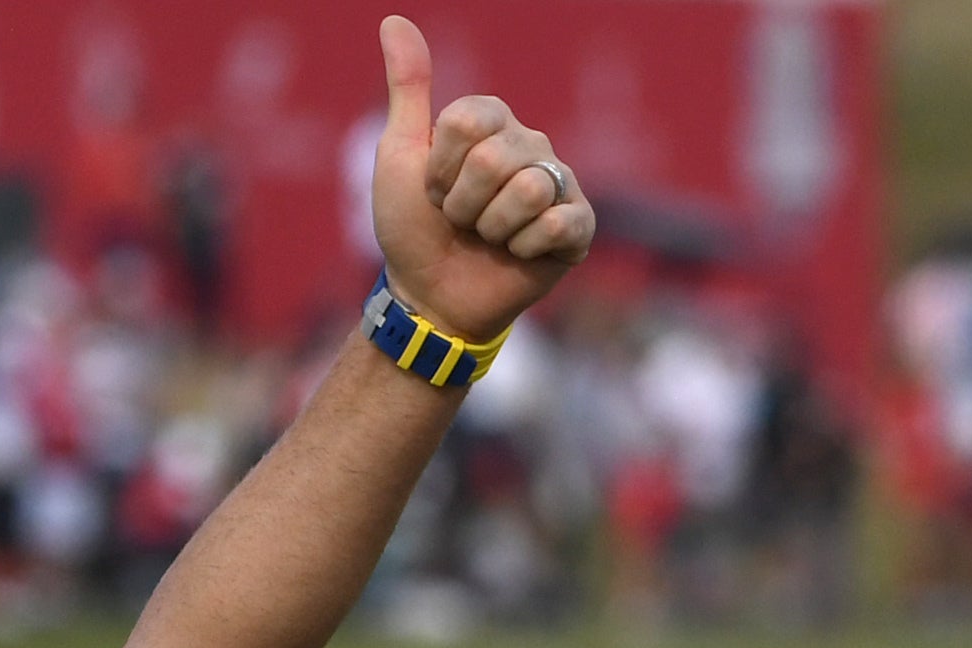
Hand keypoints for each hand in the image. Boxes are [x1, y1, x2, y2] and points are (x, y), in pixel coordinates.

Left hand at [371, 15, 594, 341]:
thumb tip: (393, 20)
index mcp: (494, 123)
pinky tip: (517, 255)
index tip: (432, 189)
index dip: (439, 167)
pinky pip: (559, 223)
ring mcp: (559, 185)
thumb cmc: (410, 228)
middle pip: (495, 159)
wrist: (427, 297)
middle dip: (462, 204)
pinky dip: (524, 249)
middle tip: (459, 221)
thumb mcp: (398, 155)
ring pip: (528, 191)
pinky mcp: (578, 228)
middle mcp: (532, 145)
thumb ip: (408, 89)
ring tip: (486, 239)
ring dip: (491, 229)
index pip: (469, 121)